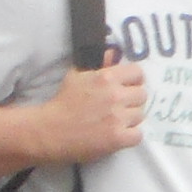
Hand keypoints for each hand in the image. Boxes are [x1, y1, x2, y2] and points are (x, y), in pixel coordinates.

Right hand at [27, 59, 149, 165]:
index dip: (134, 81)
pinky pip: (138, 135)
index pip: (138, 73)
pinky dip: (130, 136)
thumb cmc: (62, 102)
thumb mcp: (77, 75)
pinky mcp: (116, 138)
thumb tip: (113, 53)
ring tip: (116, 123)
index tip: (127, 88)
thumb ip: (98, 64)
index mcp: (107, 77)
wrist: (48, 132)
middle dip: (132, 101)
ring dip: (130, 119)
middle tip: (121, 107)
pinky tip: (118, 136)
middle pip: (142, 95)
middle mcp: (115, 95)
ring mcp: (117, 118)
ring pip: (140, 115)